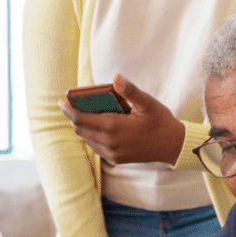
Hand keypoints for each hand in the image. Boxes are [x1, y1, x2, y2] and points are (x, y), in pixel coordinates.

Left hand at [59, 74, 186, 165]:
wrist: (174, 147)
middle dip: (73, 117)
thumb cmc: (161, 122)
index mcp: (114, 127)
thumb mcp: (148, 103)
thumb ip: (130, 90)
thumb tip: (115, 77)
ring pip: (87, 139)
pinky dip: (91, 136)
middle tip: (71, 104)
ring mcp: (112, 153)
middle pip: (81, 130)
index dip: (69, 110)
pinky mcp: (116, 159)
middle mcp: (110, 143)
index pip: (81, 119)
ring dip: (82, 126)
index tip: (62, 101)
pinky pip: (96, 147)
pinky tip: (97, 126)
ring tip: (83, 113)